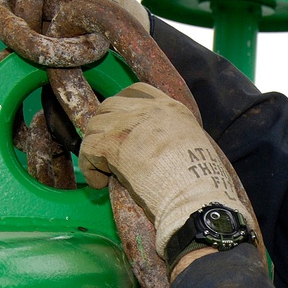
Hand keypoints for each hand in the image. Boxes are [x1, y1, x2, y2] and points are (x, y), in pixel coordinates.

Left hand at [79, 83, 247, 259]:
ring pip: (95, 126)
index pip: (137, 91)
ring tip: (104, 172)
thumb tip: (159, 153)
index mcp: (172, 108)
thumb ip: (173, 140)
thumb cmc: (200, 184)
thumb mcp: (194, 147)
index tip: (121, 125)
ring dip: (95, 148)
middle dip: (104, 126)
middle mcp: (149, 109)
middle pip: (111, 105)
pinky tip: (99, 182)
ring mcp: (129, 123)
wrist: (195, 196)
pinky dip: (89, 167)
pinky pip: (88, 148)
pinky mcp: (113, 143)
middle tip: (106, 150)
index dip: (124, 108)